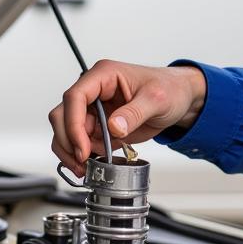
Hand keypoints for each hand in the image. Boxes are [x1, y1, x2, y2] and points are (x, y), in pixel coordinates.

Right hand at [49, 60, 205, 175]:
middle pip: (62, 115)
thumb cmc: (169, 88)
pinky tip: (93, 165)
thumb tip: (113, 127)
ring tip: (86, 168)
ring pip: (66, 130)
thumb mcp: (157, 99)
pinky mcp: (98, 125)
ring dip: (71, 151)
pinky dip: (82, 155)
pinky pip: (80, 141)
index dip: (73, 123)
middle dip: (68, 141)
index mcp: (104, 75)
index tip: (83, 147)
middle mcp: (94, 91)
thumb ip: (134, 113)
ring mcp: (94, 109)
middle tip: (82, 162)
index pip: (75, 97)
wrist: (179, 99)